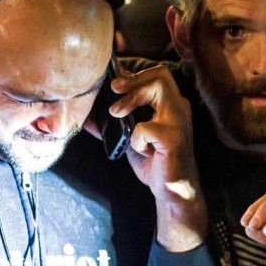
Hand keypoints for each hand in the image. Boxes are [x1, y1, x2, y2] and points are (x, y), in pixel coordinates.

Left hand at [102, 63, 207, 250]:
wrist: (172, 192)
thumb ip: (113, 127)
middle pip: (160, 74)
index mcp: (170, 106)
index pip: (157, 75)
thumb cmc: (155, 163)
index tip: (113, 83)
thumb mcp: (130, 141)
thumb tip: (87, 118)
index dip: (134, 74)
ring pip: (158, 89)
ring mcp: (178, 122)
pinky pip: (146, 128)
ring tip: (116, 113)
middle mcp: (178, 109)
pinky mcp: (173, 139)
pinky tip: (141, 150)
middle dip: (133, 78)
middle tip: (114, 89)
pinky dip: (135, 138)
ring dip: (132, 98)